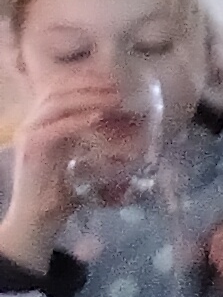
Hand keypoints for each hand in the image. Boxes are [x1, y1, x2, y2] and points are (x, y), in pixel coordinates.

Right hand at [0, 93, 113, 265]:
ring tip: (115, 98)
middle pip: (58, 92)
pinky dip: (79, 120)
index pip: (59, 90)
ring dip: (88, 98)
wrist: (39, 217)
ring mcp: (29, 135)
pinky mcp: (32, 149)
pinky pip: (56, 128)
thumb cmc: (63, 188)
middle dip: (90, 85)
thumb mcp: (79, 154)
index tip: (112, 79)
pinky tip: (98, 117)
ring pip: (57, 105)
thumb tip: (120, 120)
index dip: (84, 81)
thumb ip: (89, 135)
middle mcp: (31, 124)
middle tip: (118, 86)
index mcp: (40, 122)